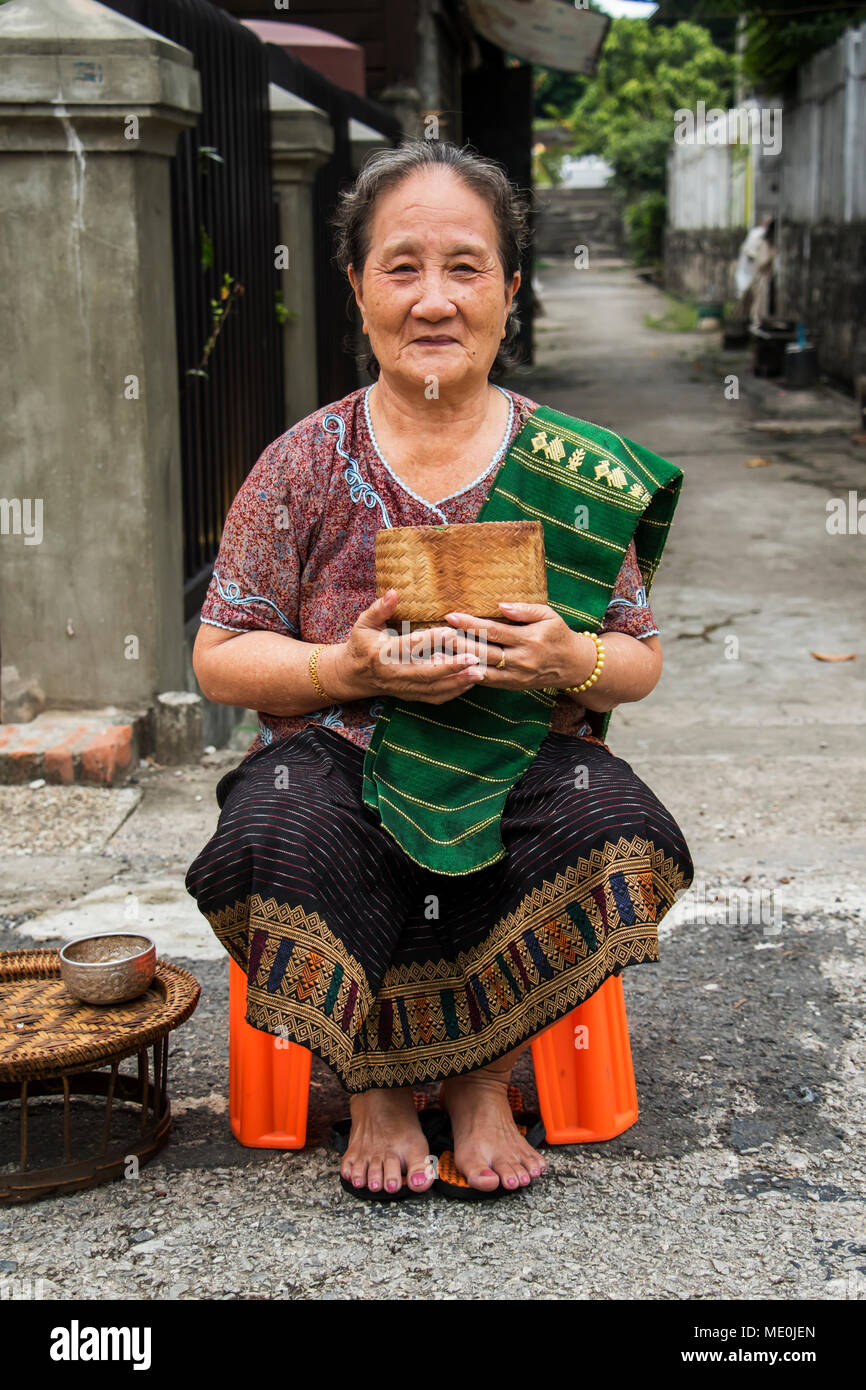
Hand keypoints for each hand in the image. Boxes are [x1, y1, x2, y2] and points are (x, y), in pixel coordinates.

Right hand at [326, 589, 490, 705]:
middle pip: (426, 672)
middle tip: (474, 658)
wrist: (354, 675)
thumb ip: (379, 608)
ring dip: (458, 682)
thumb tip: (393, 592)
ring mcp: (403, 687)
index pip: (409, 647)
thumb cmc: (361, 644)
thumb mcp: (364, 623)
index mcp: (381, 654)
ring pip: (434, 688)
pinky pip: (434, 697)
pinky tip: (470, 682)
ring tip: (479, 672)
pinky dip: (454, 692)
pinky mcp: (410, 695)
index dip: (430, 640)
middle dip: (452, 667)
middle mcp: (393, 674)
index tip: (450, 631)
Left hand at [441, 601, 595, 691]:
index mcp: (529, 640)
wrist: (573, 665)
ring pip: (482, 670)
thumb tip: (500, 605)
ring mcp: (516, 676)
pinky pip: (487, 682)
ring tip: (437, 655)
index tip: (451, 616)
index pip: (494, 631)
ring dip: (459, 664)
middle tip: (436, 635)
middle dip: (458, 644)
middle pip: (484, 652)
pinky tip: (452, 669)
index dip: (470, 624)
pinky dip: (468, 676)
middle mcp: (521, 660)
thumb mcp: (548, 615)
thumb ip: (524, 610)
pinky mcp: (512, 686)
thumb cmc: (558, 634)